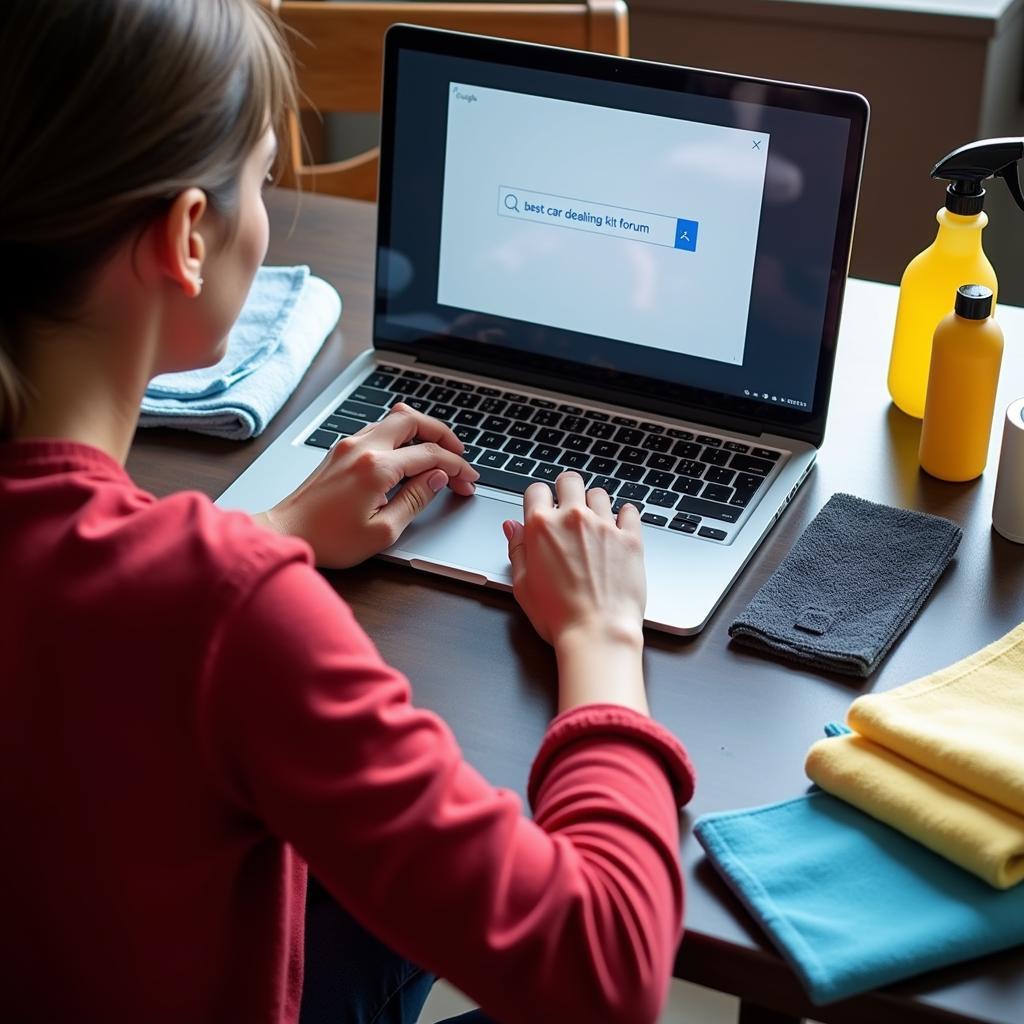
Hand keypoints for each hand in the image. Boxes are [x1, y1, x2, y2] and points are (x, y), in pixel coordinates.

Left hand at [258, 403, 478, 567]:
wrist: (287, 533)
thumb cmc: (329, 539)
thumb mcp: (383, 530)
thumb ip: (415, 499)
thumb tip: (437, 478)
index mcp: (376, 467)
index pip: (430, 455)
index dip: (456, 466)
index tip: (468, 480)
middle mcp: (362, 447)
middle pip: (414, 420)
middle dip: (443, 435)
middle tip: (459, 455)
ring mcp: (349, 444)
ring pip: (395, 419)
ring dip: (421, 432)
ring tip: (438, 454)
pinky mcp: (340, 449)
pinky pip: (379, 429)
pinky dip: (401, 436)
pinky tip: (409, 455)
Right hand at [503, 472, 645, 648]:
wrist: (597, 633)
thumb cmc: (558, 616)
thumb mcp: (522, 585)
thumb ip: (516, 549)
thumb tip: (512, 527)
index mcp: (541, 527)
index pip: (536, 490)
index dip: (538, 498)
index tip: (543, 509)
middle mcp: (573, 519)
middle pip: (570, 480)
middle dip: (567, 490)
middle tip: (568, 508)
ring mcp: (604, 526)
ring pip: (600, 493)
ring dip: (595, 504)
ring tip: (594, 525)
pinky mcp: (631, 538)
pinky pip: (630, 511)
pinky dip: (624, 515)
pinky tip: (619, 528)